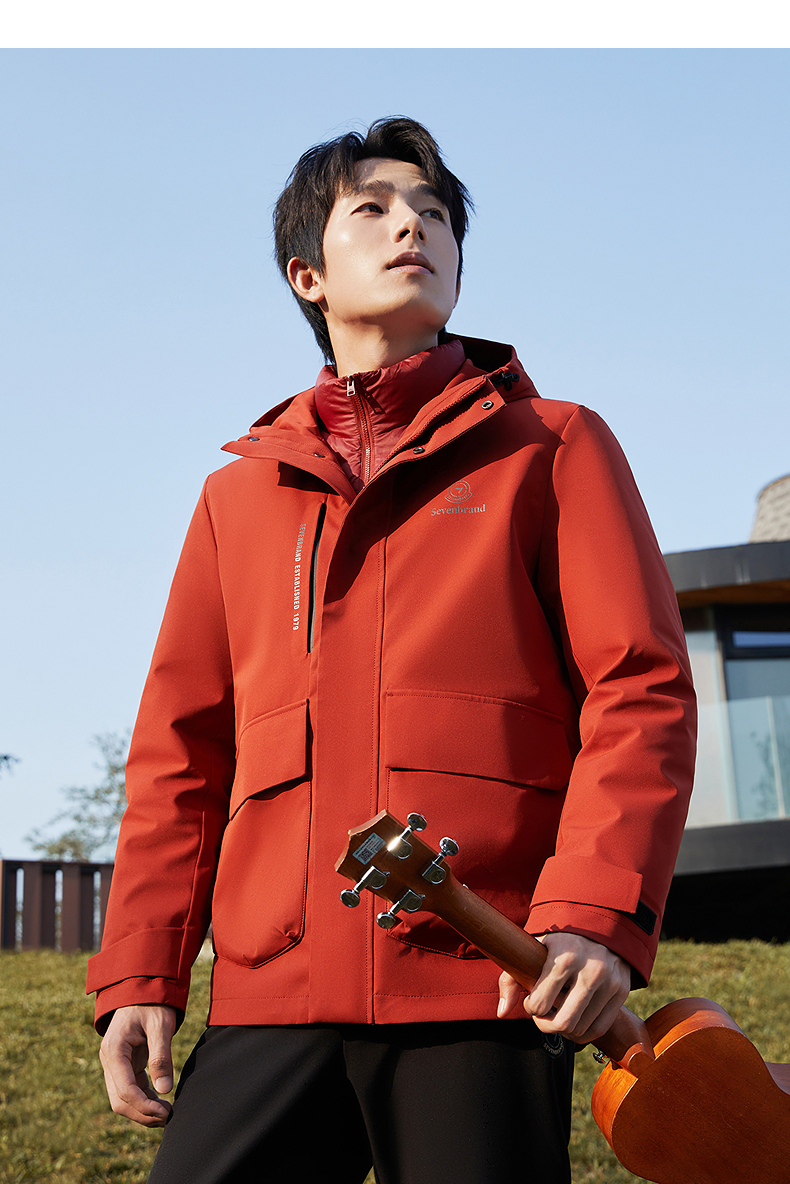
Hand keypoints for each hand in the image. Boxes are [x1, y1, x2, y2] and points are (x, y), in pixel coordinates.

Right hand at [99, 1004, 177, 1126]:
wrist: (143, 987)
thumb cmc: (153, 1002)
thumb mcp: (160, 1025)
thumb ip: (161, 1056)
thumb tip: (164, 1090)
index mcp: (114, 1050)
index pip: (124, 1089)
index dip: (144, 1106)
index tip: (165, 1113)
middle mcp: (109, 1060)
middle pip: (119, 1100)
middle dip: (142, 1113)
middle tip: (168, 1117)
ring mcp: (114, 1063)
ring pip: (122, 1098)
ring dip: (142, 1110)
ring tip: (167, 1113)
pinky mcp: (123, 1064)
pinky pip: (130, 1089)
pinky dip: (144, 1099)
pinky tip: (160, 1103)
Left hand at [497, 932, 630, 1044]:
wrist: (596, 922)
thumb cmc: (558, 941)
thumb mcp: (533, 950)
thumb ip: (510, 978)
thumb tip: (502, 1012)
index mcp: (564, 958)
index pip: (540, 1005)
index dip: (531, 1008)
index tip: (533, 1000)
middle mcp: (590, 970)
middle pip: (563, 1023)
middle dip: (547, 1025)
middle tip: (544, 1015)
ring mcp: (610, 981)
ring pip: (581, 1029)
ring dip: (565, 1028)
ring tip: (558, 1013)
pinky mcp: (622, 990)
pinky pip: (600, 1028)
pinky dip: (584, 1032)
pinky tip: (575, 1020)